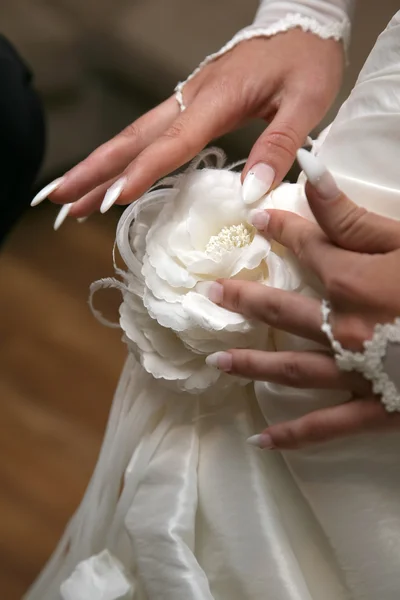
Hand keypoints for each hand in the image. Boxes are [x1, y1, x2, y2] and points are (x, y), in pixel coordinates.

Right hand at [32, 30, 342, 220]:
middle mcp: (191, 98)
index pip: (173, 142)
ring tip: (73, 197)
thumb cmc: (305, 59)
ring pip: (134, 136)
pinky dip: (124, 157)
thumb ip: (279, 146)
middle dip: (95, 170)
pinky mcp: (189, 104)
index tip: (115, 198)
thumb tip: (250, 194)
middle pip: (134, 138)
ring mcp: (186, 99)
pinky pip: (149, 134)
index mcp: (217, 98)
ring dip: (101, 166)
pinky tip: (113, 175)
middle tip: (61, 199)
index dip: (144, 172)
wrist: (300, 22)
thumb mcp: (307, 101)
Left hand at [204, 151, 399, 448]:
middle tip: (211, 296)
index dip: (282, 230)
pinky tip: (262, 439)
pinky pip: (328, 425)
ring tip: (216, 362)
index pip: (307, 248)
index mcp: (353, 282)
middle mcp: (343, 329)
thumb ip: (353, 215)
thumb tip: (308, 172)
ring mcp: (356, 372)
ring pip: (291, 368)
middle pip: (283, 310)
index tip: (259, 221)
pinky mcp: (377, 409)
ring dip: (251, 363)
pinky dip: (294, 435)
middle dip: (244, 299)